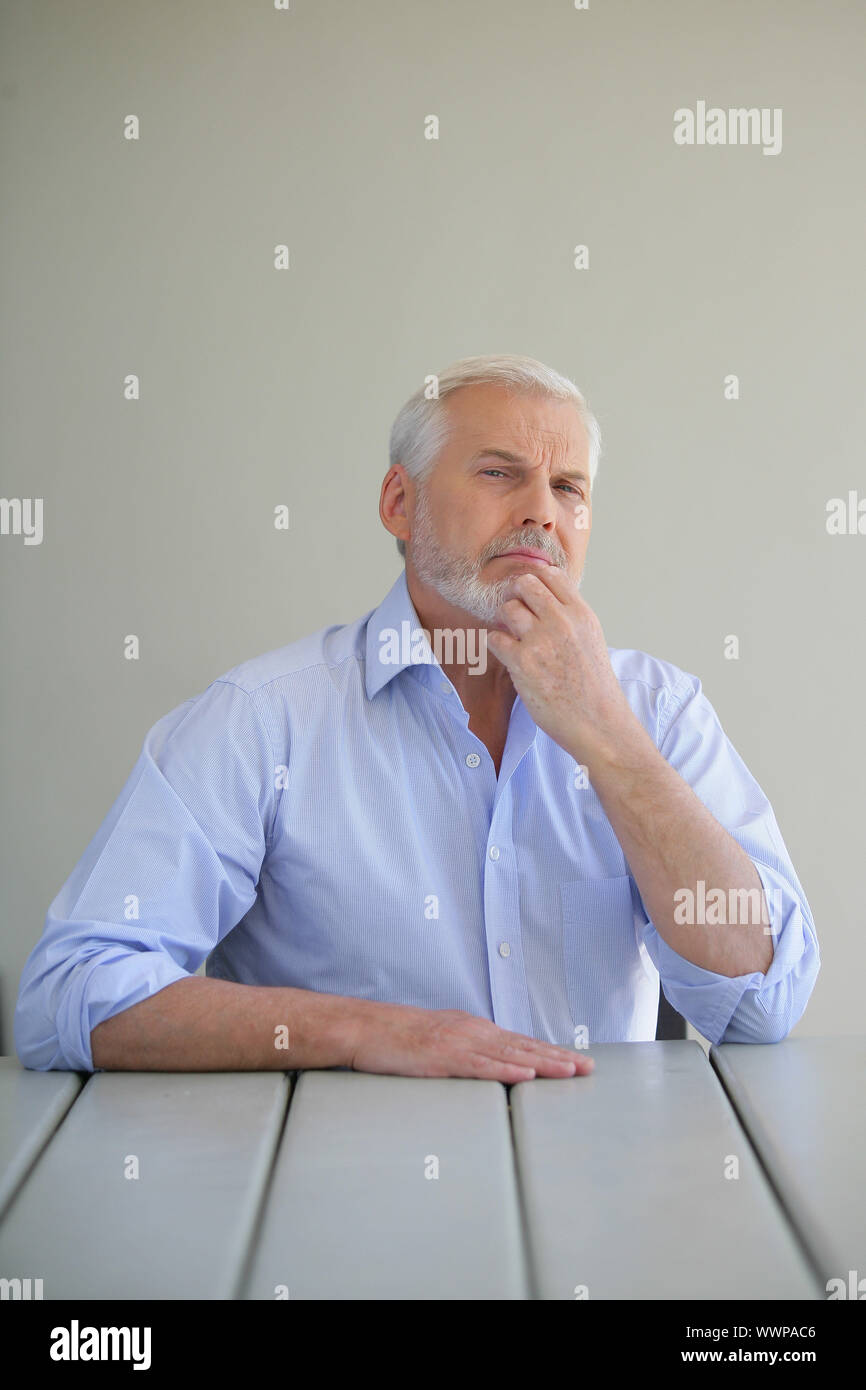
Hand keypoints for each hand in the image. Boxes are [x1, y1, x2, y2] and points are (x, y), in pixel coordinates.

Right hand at [348, 1001, 593, 1081]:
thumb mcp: (442, 1038)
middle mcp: (473, 1032)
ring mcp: (459, 1043)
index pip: (521, 1041)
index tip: (577, 1061)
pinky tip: (526, 1073)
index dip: (551, 1051)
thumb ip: (468, 1048)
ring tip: (569, 1070)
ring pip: (509, 1055)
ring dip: (542, 1063)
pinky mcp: (443, 1057)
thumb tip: (493, 1060)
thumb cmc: (400, 1037)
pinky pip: (480, 1066)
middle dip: (558, 1057)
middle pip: (523, 1046)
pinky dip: (506, 1069)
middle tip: (588, 1068)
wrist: (367, 1027)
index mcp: (474, 1029)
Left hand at [485, 566, 633, 759]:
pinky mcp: (522, 662)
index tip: (528, 594)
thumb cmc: (594, 687)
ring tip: (513, 638)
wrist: (597, 723)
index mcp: (582, 614)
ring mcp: (540, 640)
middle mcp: (562, 622)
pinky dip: (497, 646)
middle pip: (524, 584)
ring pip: (507, 608)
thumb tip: (544, 600)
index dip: (534, 581)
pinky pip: (494, 639)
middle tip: (515, 614)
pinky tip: (509, 658)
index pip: (551, 575)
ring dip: (505, 621)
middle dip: (515, 596)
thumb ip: (570, 617)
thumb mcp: (592, 639)